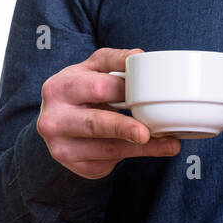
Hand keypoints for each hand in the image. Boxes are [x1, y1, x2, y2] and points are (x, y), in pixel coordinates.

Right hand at [36, 47, 180, 179]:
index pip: (98, 89)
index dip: (126, 91)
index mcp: (59, 88)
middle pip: (96, 124)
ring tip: (168, 145)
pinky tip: (145, 150)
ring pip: (107, 150)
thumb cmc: (81, 88)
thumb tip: (141, 57)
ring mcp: (61, 147)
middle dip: (124, 128)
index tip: (148, 93)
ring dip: (142, 149)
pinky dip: (131, 157)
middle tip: (147, 133)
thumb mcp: (93, 68)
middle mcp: (53, 120)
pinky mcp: (76, 166)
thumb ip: (116, 60)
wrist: (59, 119)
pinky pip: (108, 163)